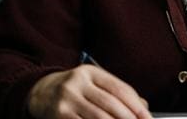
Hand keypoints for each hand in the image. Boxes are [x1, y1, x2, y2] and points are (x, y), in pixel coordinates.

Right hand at [27, 65, 150, 118]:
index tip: (147, 117)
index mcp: (91, 72)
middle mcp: (78, 82)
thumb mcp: (92, 83)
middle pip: (110, 104)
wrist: (40, 92)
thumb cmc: (73, 90)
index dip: (136, 105)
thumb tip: (142, 105)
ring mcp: (67, 99)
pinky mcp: (59, 115)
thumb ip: (115, 92)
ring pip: (98, 117)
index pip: (119, 88)